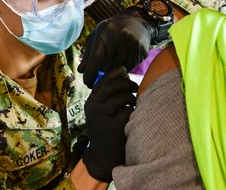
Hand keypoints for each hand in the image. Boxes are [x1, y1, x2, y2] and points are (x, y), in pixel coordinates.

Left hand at [78, 7, 156, 87]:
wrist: (137, 21)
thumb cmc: (111, 31)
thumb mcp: (97, 36)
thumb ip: (88, 53)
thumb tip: (81, 71)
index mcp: (104, 31)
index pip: (96, 57)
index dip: (90, 73)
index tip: (87, 83)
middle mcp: (118, 34)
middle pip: (107, 64)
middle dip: (102, 70)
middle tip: (102, 69)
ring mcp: (131, 41)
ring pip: (119, 67)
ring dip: (114, 69)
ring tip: (114, 61)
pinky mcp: (141, 48)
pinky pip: (130, 66)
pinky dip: (124, 67)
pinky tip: (123, 60)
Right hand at [83, 67, 136, 182]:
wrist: (103, 156)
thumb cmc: (106, 129)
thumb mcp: (101, 111)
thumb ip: (108, 95)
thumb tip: (123, 72)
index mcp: (90, 103)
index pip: (101, 82)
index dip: (114, 73)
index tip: (124, 70)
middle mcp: (93, 109)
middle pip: (110, 87)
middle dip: (125, 83)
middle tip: (135, 86)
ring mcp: (103, 118)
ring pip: (120, 98)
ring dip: (131, 97)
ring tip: (134, 101)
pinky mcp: (114, 128)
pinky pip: (128, 111)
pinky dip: (133, 110)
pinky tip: (133, 114)